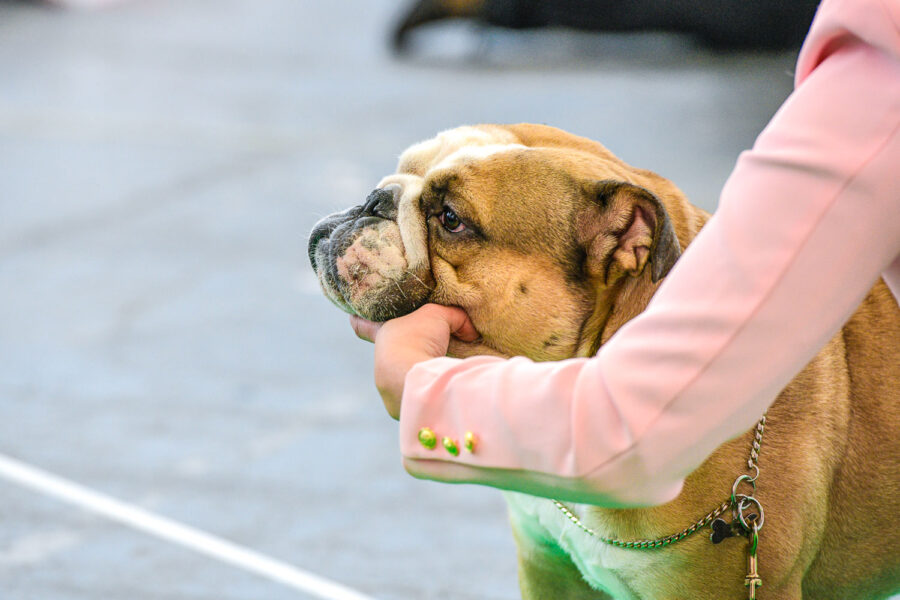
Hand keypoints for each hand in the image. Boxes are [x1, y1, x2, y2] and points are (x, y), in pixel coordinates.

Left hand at [350, 304, 478, 418]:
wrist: (410, 377)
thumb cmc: (418, 340)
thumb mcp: (439, 316)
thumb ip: (455, 318)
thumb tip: (470, 334)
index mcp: (383, 335)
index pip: (364, 325)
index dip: (360, 321)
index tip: (350, 318)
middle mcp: (381, 362)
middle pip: (391, 357)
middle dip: (407, 356)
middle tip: (425, 354)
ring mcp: (387, 388)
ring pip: (404, 381)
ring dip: (419, 380)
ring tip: (442, 378)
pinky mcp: (401, 409)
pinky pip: (416, 399)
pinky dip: (428, 397)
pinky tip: (444, 396)